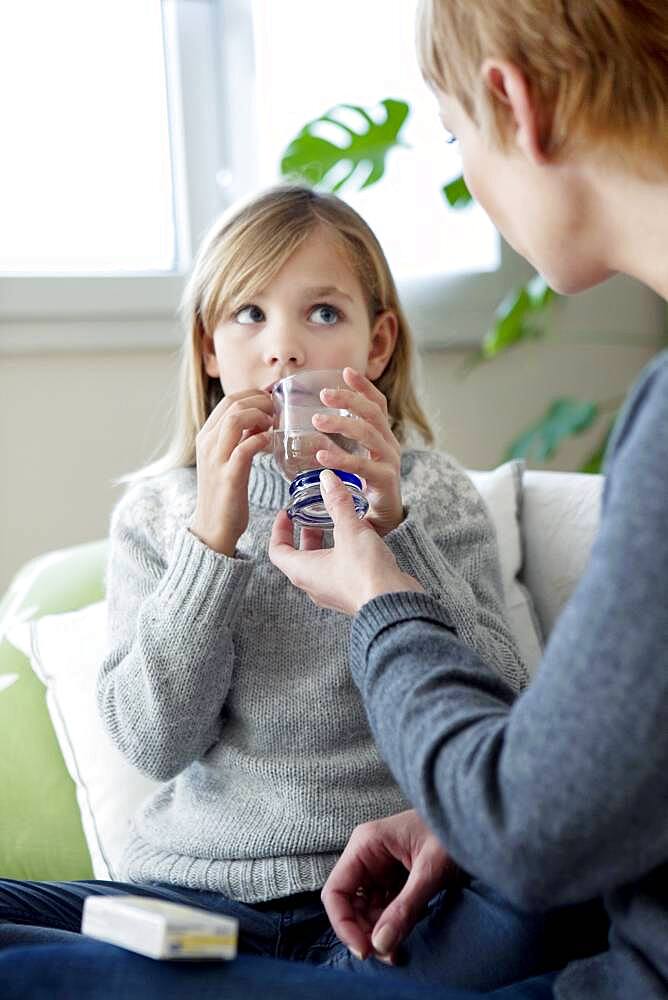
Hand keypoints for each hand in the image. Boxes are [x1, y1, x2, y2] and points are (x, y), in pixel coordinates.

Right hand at [190, 389, 273, 555]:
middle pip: (234, 403)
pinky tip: (270, 443)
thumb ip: (239, 438)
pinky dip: (261, 440)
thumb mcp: (227, 458)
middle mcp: (207, 443)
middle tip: (277, 413)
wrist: (212, 527)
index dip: (254, 396)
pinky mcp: (228, 476)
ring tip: (272, 426)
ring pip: (236, 419)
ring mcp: (216, 459)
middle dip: (261, 402)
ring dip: (261, 416)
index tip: (271, 404)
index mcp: (206, 436)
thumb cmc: (225, 493)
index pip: (229, 399)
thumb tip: (260, 419)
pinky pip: (246, 447)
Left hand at [268, 469, 422, 614]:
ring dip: (326, 542)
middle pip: (300, 556)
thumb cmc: (364, 573)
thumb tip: (327, 479)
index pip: (277, 551)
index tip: (287, 513)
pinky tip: (360, 539)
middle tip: (313, 515)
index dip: (279, 530)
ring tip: (338, 522)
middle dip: (306, 533)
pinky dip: (343, 553)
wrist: (394, 603)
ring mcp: (334, 592)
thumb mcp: (349, 530)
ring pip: (322, 563)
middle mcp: (314, 585)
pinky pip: (340, 571)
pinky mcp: (352, 593)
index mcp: (303, 571)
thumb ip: (337, 503)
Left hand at [313, 367, 402, 535]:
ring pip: (368, 434)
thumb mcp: (354, 461)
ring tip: (317, 421)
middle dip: (349, 400)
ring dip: (342, 424)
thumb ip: (338, 444)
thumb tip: (311, 428)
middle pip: (373, 414)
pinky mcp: (385, 482)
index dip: (363, 387)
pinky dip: (341, 459)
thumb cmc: (367, 490)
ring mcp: (390, 462)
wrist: (385, 524)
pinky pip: (362, 466)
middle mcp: (390, 445)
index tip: (345, 371)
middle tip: (323, 393)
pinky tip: (321, 455)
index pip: (377, 405)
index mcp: (383, 438)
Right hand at [322, 809, 462, 962]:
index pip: (336, 891)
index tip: (365, 951)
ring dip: (377, 933)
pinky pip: (383, 907)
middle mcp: (367, 855)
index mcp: (366, 844)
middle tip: (389, 956)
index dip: (344, 924)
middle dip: (364, 932)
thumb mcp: (430, 871)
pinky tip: (404, 936)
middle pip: (349, 903)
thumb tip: (380, 945)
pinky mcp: (394, 877)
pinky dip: (391, 925)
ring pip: (366, 909)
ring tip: (398, 953)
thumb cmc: (451, 834)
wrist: (475, 822)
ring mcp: (380, 867)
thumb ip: (405, 907)